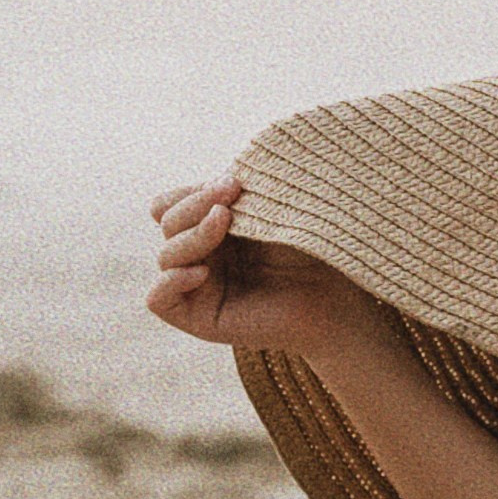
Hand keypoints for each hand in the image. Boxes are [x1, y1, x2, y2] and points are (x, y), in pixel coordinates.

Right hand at [146, 177, 368, 359]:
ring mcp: (198, 287)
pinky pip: (158, 300)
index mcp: (211, 229)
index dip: (191, 192)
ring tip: (225, 221)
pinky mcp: (198, 318)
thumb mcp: (273, 211)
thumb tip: (214, 180)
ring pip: (166, 256)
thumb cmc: (314, 251)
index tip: (232, 182)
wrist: (339, 297)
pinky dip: (171, 281)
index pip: (171, 204)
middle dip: (195, 204)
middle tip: (231, 191)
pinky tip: (203, 272)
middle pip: (168, 223)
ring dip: (193, 234)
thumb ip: (238, 195)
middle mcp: (201, 256)